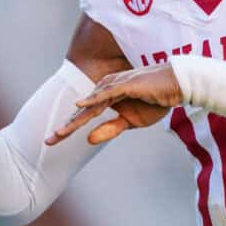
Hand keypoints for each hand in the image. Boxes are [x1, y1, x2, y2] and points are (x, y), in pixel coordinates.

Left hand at [46, 65, 182, 144]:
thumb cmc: (156, 101)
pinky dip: (93, 100)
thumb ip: (110, 129)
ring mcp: (116, 86)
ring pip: (91, 105)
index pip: (85, 116)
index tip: (53, 141)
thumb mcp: (132, 122)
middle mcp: (107, 90)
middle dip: (66, 127)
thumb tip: (88, 138)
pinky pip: (107, 94)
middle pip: (83, 111)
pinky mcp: (126, 84)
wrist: (177, 87)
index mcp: (107, 98)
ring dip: (76, 119)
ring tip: (61, 133)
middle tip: (49, 141)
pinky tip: (80, 106)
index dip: (69, 128)